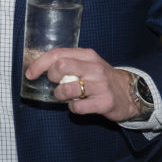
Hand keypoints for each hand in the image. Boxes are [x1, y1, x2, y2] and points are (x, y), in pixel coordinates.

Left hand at [24, 47, 138, 121]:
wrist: (130, 93)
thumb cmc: (101, 78)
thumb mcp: (87, 64)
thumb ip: (68, 62)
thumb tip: (39, 67)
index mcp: (87, 55)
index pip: (57, 54)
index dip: (39, 64)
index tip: (30, 73)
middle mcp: (94, 68)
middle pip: (61, 67)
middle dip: (51, 77)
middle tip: (56, 83)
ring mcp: (101, 85)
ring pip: (67, 89)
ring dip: (60, 95)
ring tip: (66, 96)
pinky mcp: (105, 102)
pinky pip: (78, 107)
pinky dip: (73, 108)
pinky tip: (79, 105)